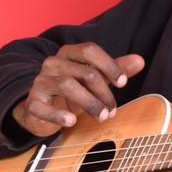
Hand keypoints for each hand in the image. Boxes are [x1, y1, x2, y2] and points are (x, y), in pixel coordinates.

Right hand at [12, 42, 144, 136]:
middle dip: (104, 93)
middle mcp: (53, 63)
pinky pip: (42, 107)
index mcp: (69, 53)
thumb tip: (140, 61)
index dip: (109, 65)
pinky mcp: (32, 103)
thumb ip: (116, 69)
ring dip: (90, 103)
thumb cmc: (73, 92)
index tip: (122, 83)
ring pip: (67, 85)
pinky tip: (72, 121)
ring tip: (102, 117)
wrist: (42, 110)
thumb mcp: (96, 80)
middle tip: (113, 110)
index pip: (89, 50)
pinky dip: (58, 114)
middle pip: (85, 72)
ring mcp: (41, 82)